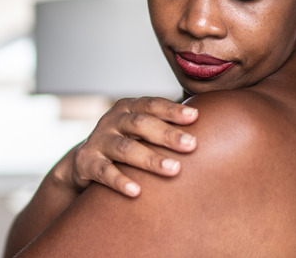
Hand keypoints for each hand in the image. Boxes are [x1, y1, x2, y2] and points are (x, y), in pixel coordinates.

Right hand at [70, 97, 198, 196]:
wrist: (83, 160)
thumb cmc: (125, 141)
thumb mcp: (141, 128)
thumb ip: (166, 122)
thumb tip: (212, 117)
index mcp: (128, 107)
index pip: (152, 104)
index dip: (172, 110)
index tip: (195, 117)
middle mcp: (112, 120)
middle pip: (140, 124)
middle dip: (167, 134)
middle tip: (191, 145)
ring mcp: (99, 141)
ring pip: (125, 148)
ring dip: (149, 159)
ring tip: (174, 170)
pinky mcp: (87, 163)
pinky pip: (104, 172)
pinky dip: (120, 181)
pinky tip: (136, 191)